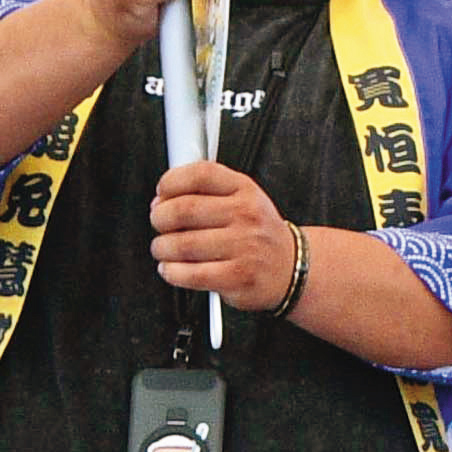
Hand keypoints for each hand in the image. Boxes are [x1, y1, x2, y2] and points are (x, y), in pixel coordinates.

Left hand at [152, 158, 306, 311]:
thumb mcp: (243, 200)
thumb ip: (206, 193)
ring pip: (181, 244)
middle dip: (160, 218)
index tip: (162, 193)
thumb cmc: (258, 234)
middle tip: (160, 224)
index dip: (171, 182)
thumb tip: (161, 200)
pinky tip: (172, 268)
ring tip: (164, 249)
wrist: (292, 268)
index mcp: (245, 190)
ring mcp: (245, 246)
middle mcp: (247, 215)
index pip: (201, 174)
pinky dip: (171, 272)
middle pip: (183, 209)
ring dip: (162, 248)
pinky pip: (190, 274)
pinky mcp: (238, 277)